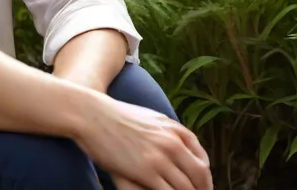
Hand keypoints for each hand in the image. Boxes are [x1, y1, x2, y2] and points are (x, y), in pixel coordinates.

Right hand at [73, 94, 212, 189]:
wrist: (91, 114)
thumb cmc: (116, 116)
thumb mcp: (149, 117)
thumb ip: (168, 131)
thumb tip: (181, 145)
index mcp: (173, 130)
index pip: (202, 160)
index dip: (204, 179)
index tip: (201, 188)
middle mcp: (171, 143)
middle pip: (200, 176)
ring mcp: (159, 158)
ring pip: (187, 188)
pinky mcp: (146, 172)